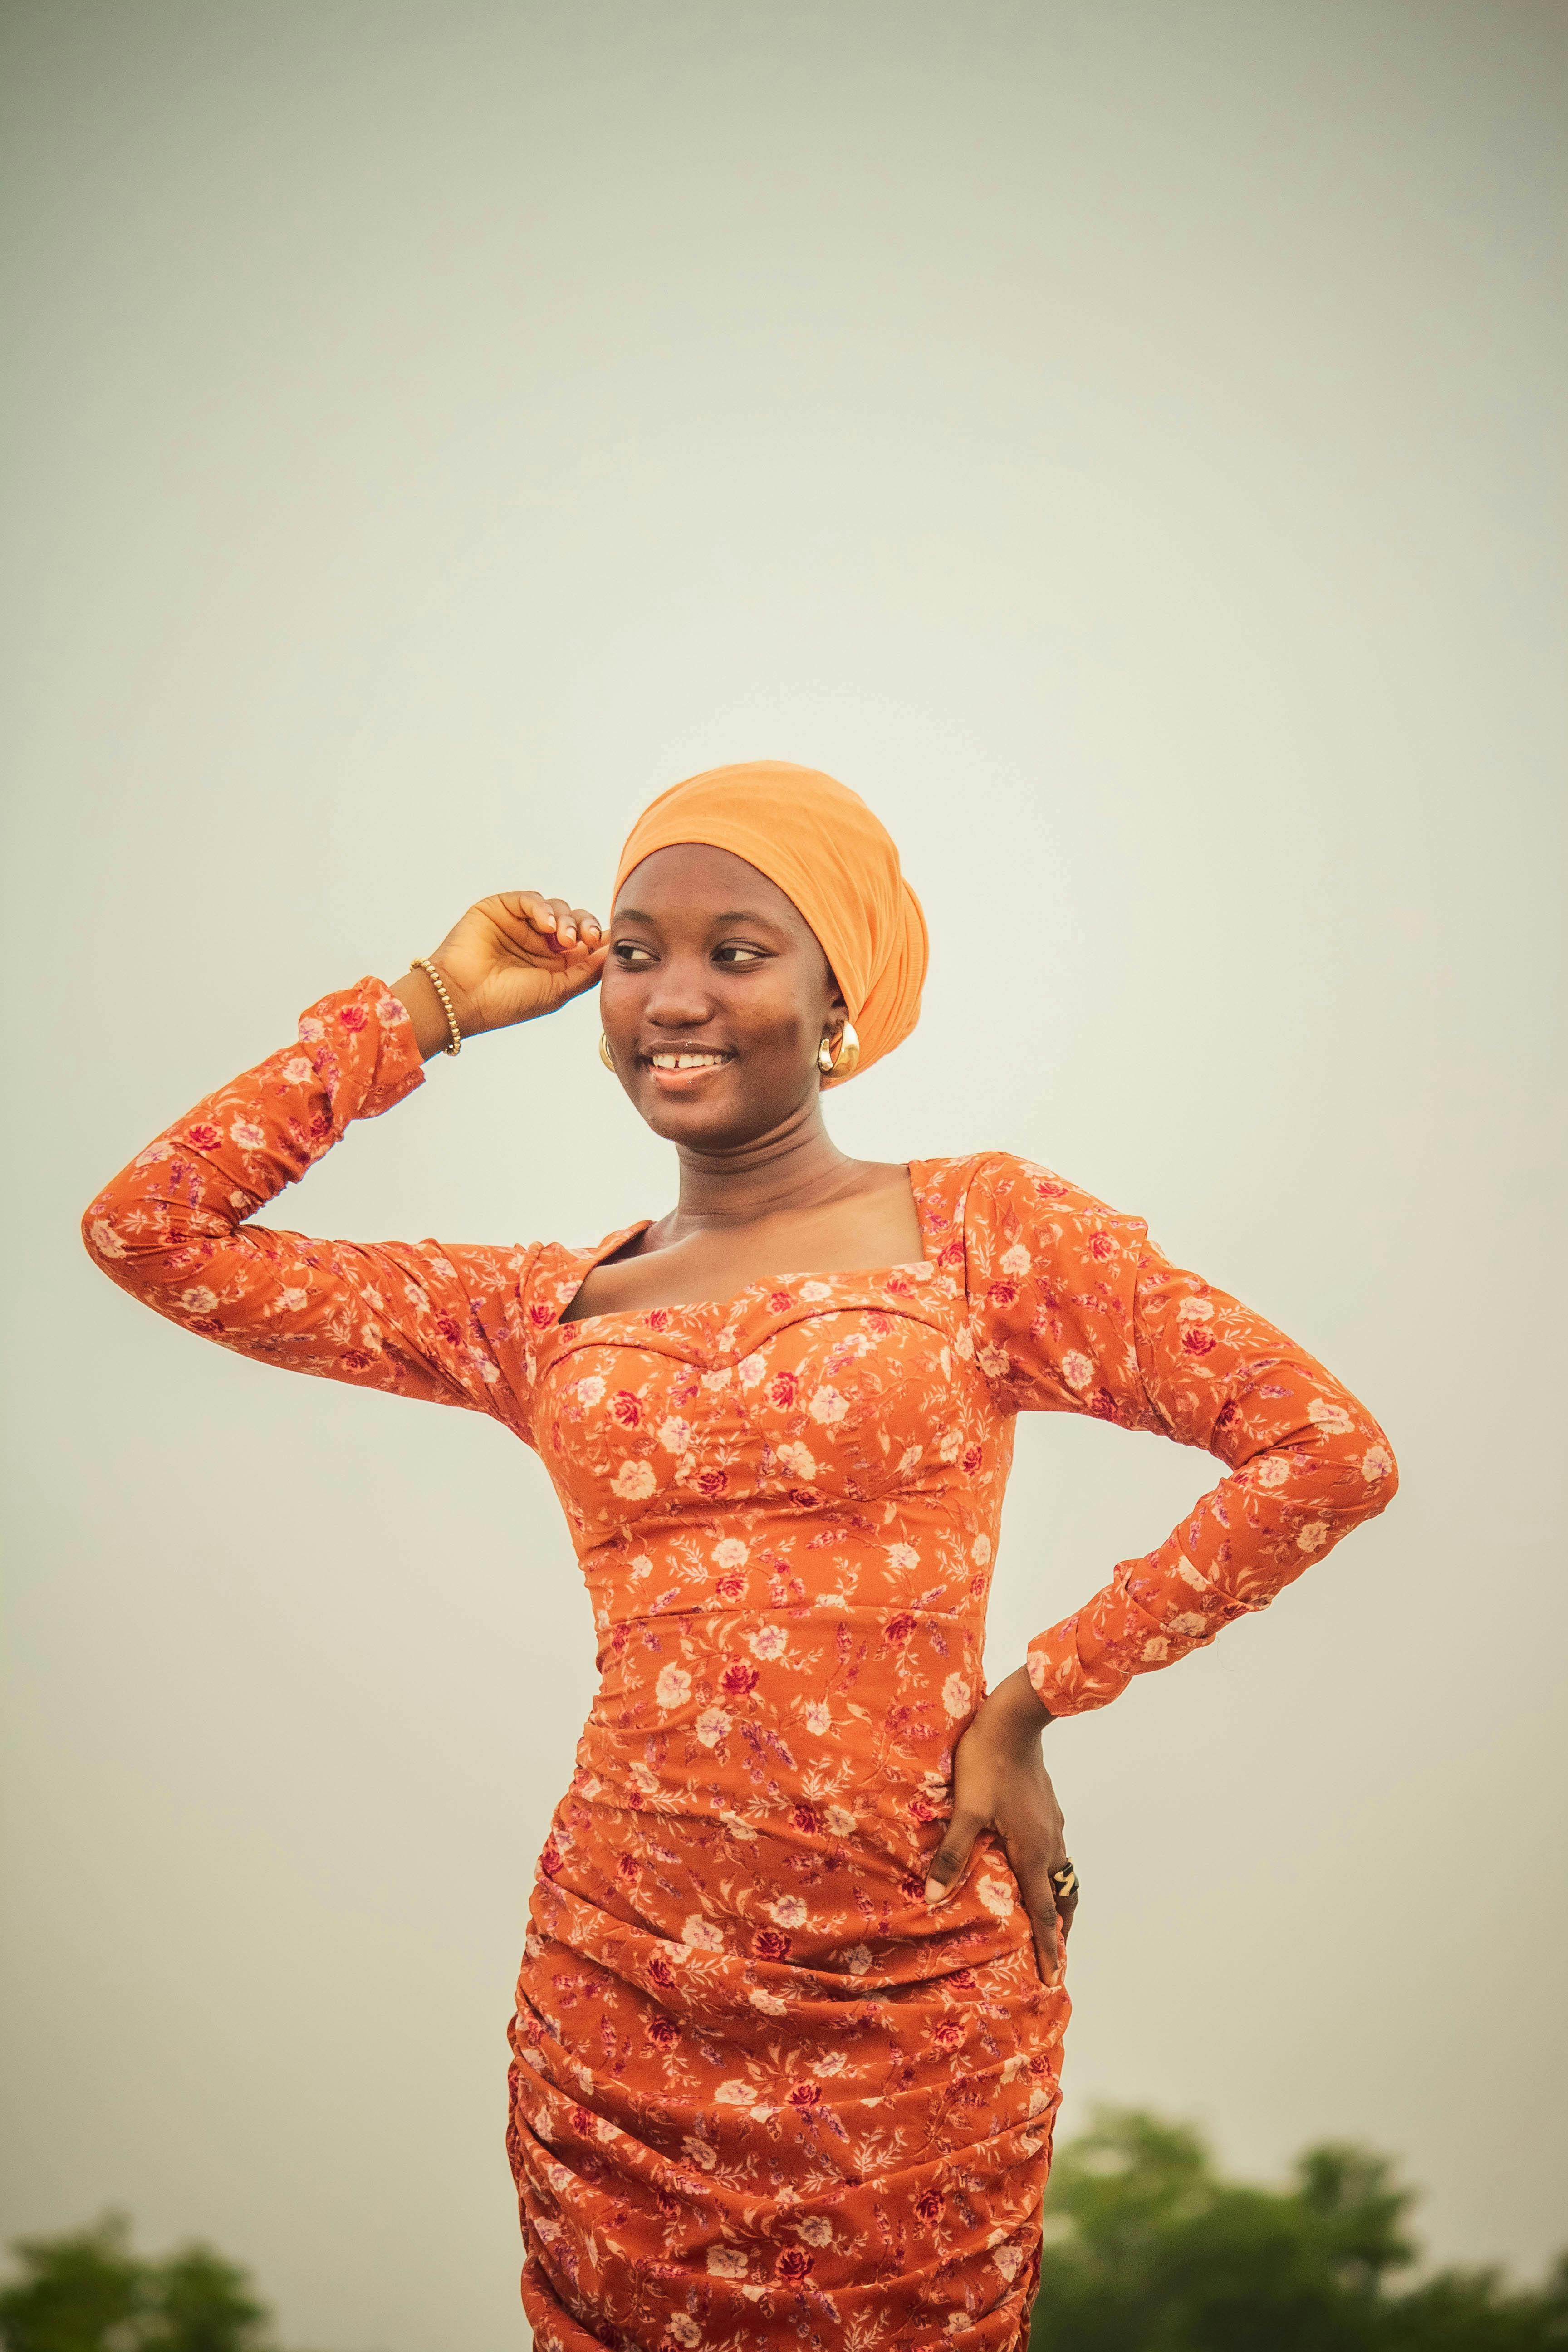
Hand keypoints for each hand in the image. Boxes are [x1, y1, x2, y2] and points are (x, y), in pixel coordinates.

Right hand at [396, 891, 607, 1051]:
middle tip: (585, 939)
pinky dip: (542, 908)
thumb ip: (588, 971)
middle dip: (586, 926)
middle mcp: (539, 943)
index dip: (600, 937)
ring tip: (563, 937)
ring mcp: (520, 925)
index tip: (610, 940)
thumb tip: (615, 950)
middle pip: (576, 921)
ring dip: (566, 919)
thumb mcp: (558, 991)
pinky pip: (530, 899)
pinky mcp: (501, 909)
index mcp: (556, 964)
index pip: (587, 941)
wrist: (463, 998)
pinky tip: (546, 925)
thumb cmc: (507, 1002)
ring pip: (557, 908)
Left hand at [925, 1665, 1076, 1986]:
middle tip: (1055, 1953)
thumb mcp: (965, 1811)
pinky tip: (1031, 1865)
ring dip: (1057, 1899)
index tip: (1055, 1978)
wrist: (1014, 1719)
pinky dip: (1049, 1871)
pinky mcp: (1047, 1806)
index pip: (1044, 1913)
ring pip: (1062, 1872)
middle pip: (1062, 1898)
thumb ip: (951, 1854)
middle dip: (1060, 1929)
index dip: (1049, 1949)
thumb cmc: (986, 1763)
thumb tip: (934, 1897)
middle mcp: (1049, 1843)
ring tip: (1047, 1916)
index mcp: (1032, 1852)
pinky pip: (1055, 1850)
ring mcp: (1052, 1823)